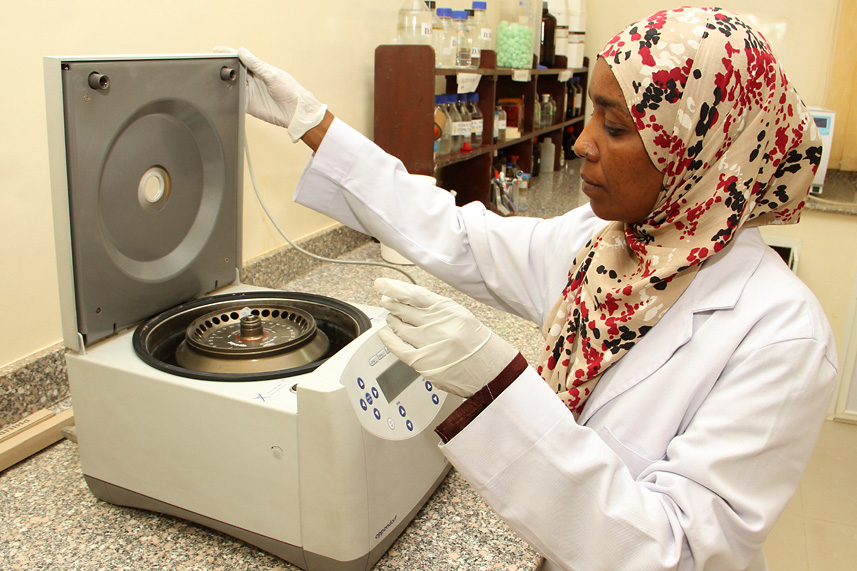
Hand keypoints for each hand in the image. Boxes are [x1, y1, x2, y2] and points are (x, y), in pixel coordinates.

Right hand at [217, 47, 326, 142]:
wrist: (296, 111)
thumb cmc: (291, 91)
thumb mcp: (272, 74)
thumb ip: (256, 64)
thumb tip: (242, 51)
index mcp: (259, 70)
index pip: (241, 59)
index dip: (229, 54)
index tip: (216, 50)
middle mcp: (253, 80)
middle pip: (234, 71)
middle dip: (224, 68)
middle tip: (215, 65)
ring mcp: (250, 92)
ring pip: (233, 85)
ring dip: (225, 82)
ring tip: (217, 78)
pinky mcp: (249, 105)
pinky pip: (235, 100)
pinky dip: (229, 97)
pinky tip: (224, 93)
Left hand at [374, 278, 517, 397]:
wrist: (490, 372)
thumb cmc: (476, 345)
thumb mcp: (460, 316)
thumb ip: (436, 308)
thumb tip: (409, 300)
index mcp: (449, 310)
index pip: (416, 294)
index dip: (395, 288)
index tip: (382, 285)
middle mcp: (439, 325)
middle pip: (405, 310)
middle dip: (392, 305)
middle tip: (387, 302)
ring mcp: (430, 343)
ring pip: (400, 328)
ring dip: (393, 322)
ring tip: (392, 319)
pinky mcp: (424, 362)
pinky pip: (399, 349)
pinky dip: (389, 341)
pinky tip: (385, 335)